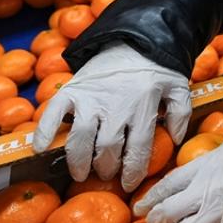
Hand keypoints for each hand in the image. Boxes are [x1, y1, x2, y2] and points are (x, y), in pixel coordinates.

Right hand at [34, 44, 191, 191]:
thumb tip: (175, 140)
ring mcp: (90, 97)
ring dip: (78, 161)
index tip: (129, 184)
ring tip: (80, 172)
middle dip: (105, 168)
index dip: (132, 172)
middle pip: (106, 149)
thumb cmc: (156, 67)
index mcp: (142, 105)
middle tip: (105, 174)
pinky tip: (41, 149)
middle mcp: (115, 104)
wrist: (131, 38)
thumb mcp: (178, 86)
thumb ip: (180, 113)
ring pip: (79, 138)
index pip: (137, 149)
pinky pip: (52, 113)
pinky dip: (44, 133)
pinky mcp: (71, 90)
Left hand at [134, 127, 222, 222]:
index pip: (165, 187)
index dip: (150, 199)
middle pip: (165, 213)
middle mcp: (201, 194)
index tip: (141, 205)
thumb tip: (212, 159)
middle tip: (154, 221)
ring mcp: (213, 216)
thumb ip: (214, 158)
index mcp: (200, 169)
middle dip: (156, 220)